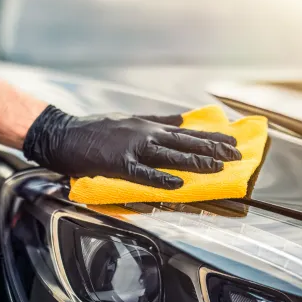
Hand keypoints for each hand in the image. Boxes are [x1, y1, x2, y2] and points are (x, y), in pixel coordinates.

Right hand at [23, 106, 240, 188]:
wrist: (66, 135)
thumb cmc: (98, 128)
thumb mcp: (131, 118)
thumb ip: (158, 119)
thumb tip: (182, 118)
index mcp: (150, 126)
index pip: (188, 132)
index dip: (212, 137)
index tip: (233, 141)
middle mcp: (146, 134)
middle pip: (185, 142)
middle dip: (213, 149)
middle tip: (236, 156)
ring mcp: (133, 149)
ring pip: (170, 156)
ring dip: (195, 161)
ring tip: (217, 167)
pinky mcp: (119, 164)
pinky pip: (143, 173)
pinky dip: (160, 178)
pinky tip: (177, 183)